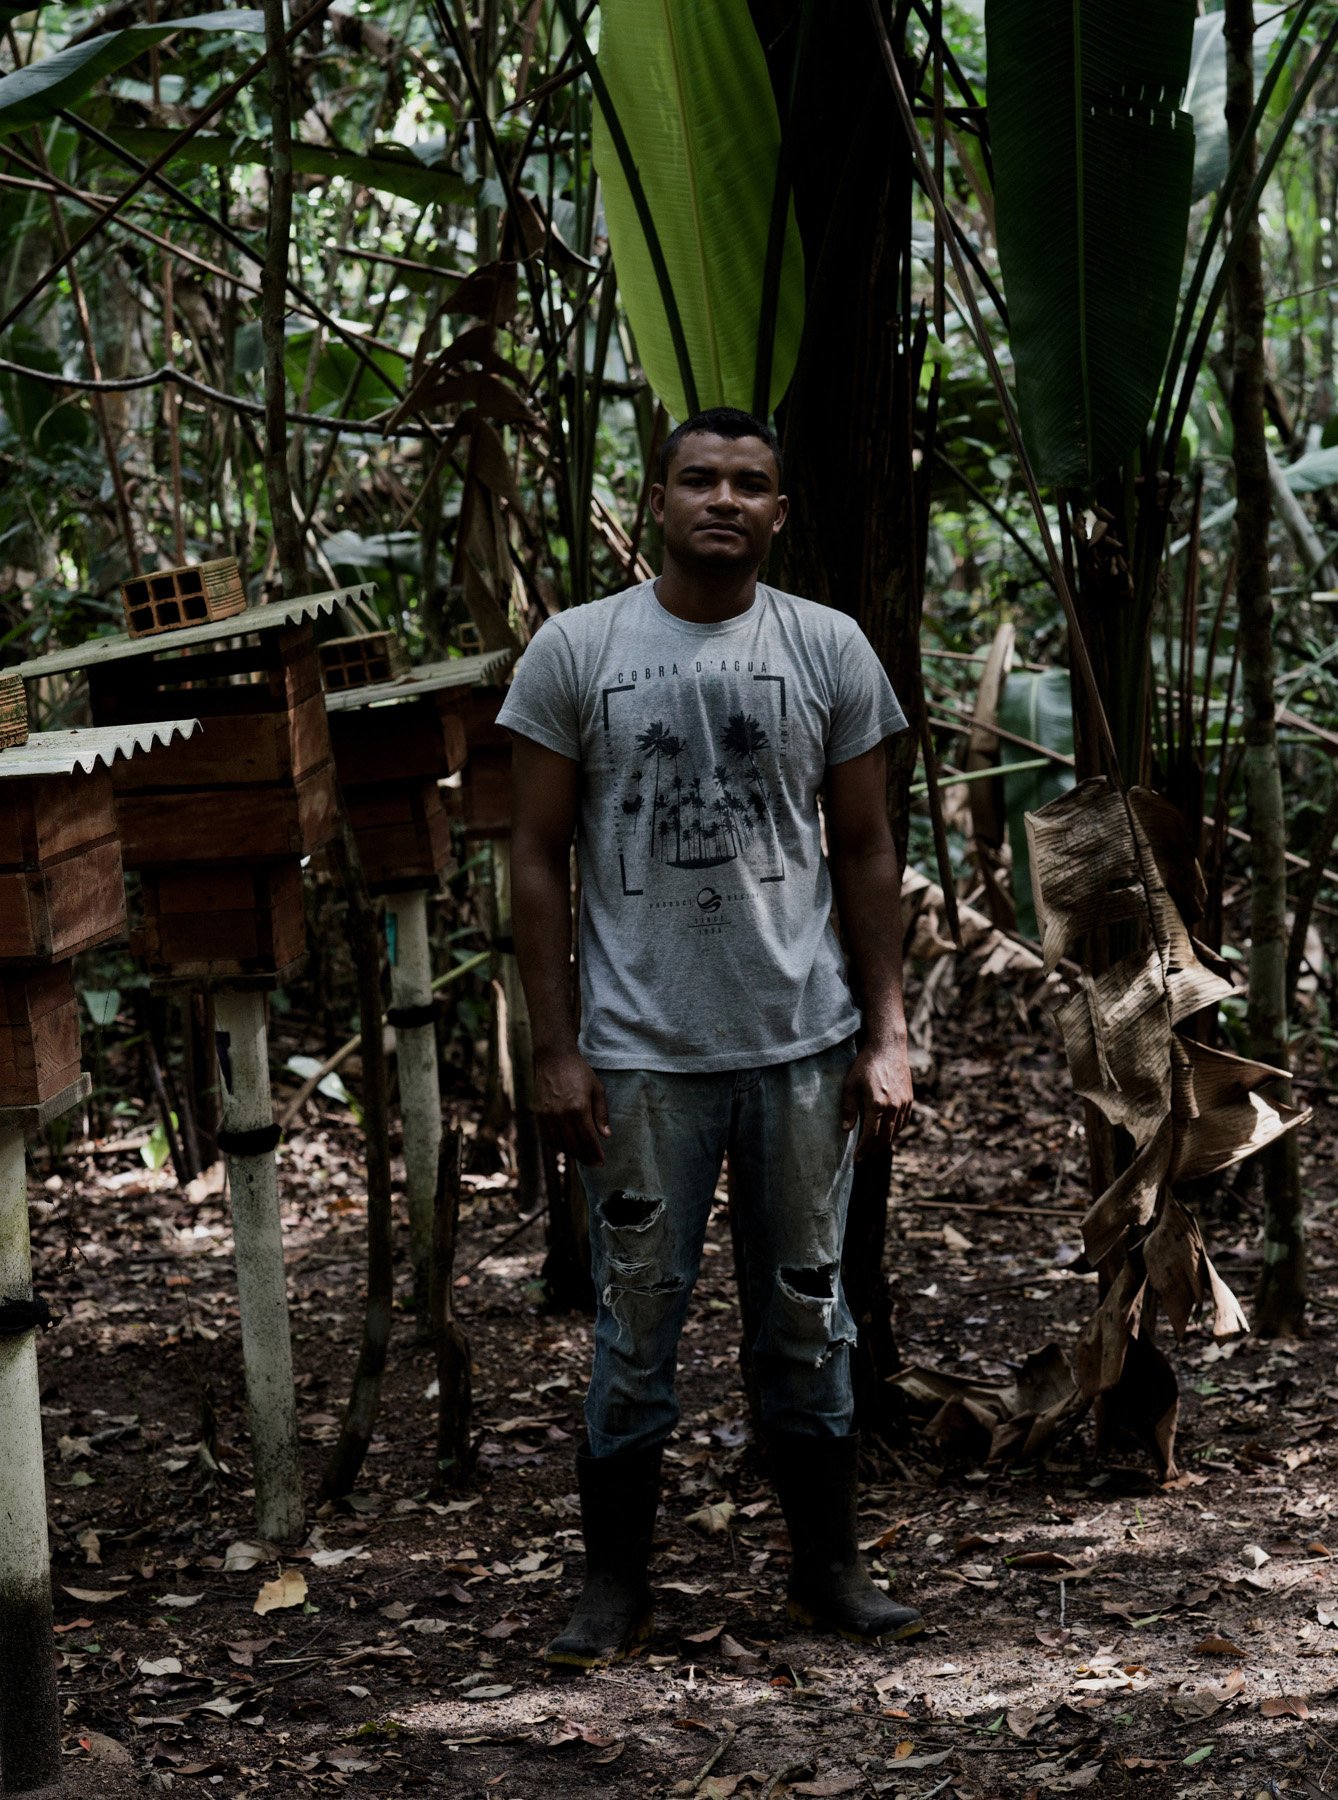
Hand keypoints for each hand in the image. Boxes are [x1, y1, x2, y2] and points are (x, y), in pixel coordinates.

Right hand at [533, 1047, 610, 1166]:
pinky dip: (558, 1145)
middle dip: (586, 1157)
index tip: (601, 1161)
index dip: (596, 1153)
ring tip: (582, 1156)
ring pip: (560, 1144)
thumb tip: (606, 1135)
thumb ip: (601, 1113)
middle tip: (594, 1163)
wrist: (554, 1058)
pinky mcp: (539, 1114)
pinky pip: (548, 1137)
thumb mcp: (597, 1089)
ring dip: (572, 1153)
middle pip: (574, 1145)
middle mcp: (562, 1114)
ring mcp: (548, 1115)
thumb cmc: (579, 1072)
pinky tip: (567, 1146)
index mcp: (579, 1108)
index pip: (588, 1139)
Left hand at [840, 1042, 912, 1160]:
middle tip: (863, 1156)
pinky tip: (887, 1133)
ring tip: (873, 1147)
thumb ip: (849, 1108)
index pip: (870, 1136)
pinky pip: (904, 1122)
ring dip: (885, 1142)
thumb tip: (846, 1129)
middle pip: (885, 1138)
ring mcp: (903, 1103)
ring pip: (896, 1131)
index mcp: (877, 1104)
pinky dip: (895, 1131)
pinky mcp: (909, 1099)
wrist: (888, 1048)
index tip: (856, 1159)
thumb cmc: (865, 1065)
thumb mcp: (850, 1085)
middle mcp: (893, 1106)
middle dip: (873, 1150)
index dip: (863, 1150)